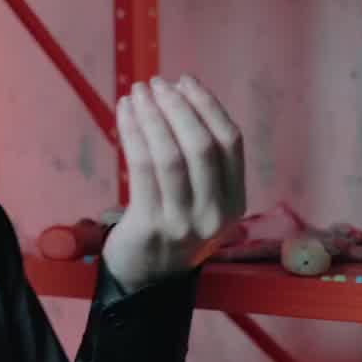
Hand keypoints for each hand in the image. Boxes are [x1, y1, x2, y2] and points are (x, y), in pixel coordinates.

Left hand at [102, 74, 246, 292]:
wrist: (147, 280)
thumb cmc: (171, 226)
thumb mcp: (202, 200)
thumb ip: (203, 160)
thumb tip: (181, 95)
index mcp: (235, 203)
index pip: (230, 142)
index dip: (208, 105)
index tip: (185, 81)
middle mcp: (215, 216)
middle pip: (202, 145)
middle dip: (178, 106)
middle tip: (156, 83)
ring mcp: (183, 224)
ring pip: (170, 154)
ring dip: (153, 115)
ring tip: (138, 92)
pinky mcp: (150, 226)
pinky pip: (141, 167)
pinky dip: (133, 131)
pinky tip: (125, 111)